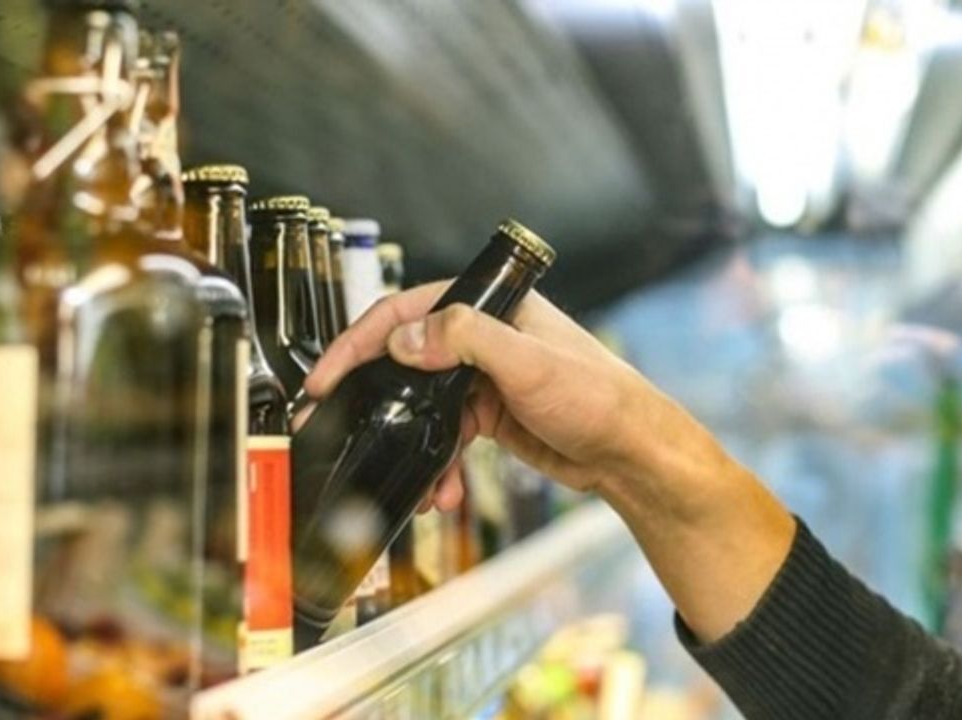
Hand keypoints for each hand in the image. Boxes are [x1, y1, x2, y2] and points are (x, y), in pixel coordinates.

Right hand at [305, 279, 796, 642]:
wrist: (633, 456)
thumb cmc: (601, 398)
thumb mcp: (531, 363)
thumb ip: (466, 340)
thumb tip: (406, 339)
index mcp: (491, 308)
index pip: (407, 312)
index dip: (359, 342)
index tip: (328, 377)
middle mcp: (484, 337)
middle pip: (406, 359)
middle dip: (374, 397)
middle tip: (336, 424)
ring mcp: (484, 378)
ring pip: (423, 406)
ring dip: (411, 442)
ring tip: (414, 478)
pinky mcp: (489, 415)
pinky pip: (444, 436)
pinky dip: (437, 463)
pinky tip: (442, 489)